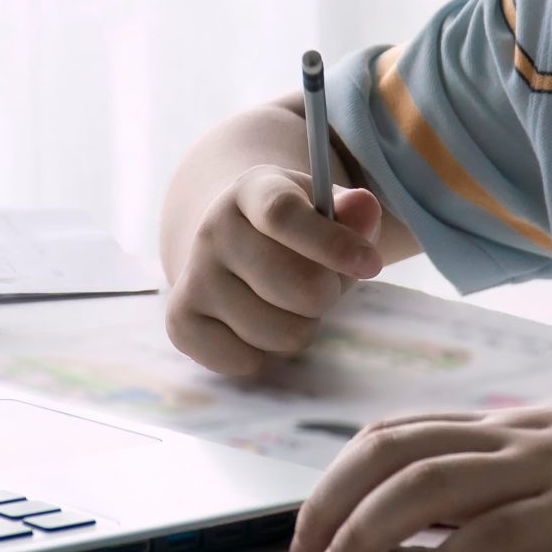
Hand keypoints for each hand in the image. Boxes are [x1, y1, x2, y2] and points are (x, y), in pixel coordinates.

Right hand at [165, 167, 386, 377]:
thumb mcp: (325, 212)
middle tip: (322, 288)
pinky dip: (263, 356)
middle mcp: (213, 229)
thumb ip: (352, 214)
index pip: (282, 214)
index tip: (371, 265)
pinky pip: (243, 361)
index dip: (332, 244)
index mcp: (251, 190)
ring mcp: (192, 275)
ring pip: (276, 332)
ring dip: (298, 328)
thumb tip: (364, 208)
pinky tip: (258, 327)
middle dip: (325, 296)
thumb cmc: (296, 234)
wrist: (233, 248)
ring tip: (289, 307)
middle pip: (291, 283)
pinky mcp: (180, 320)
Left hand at [286, 398, 551, 551]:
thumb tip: (471, 518)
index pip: (408, 431)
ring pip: (426, 485)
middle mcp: (524, 438)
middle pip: (394, 449)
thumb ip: (534, 478)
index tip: (315, 517)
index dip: (348, 472)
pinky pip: (493, 534)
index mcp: (524, 427)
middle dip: (332, 498)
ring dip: (365, 531)